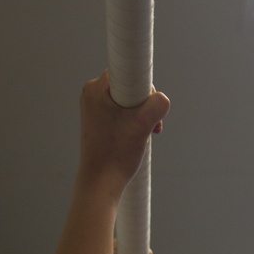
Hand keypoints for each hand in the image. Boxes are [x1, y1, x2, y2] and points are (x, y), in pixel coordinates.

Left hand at [77, 70, 169, 197]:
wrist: (101, 182)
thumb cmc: (117, 155)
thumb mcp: (143, 125)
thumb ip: (157, 105)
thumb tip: (162, 100)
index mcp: (96, 88)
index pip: (128, 71)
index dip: (144, 88)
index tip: (148, 105)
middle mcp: (91, 94)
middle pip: (129, 86)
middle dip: (145, 105)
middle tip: (150, 126)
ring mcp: (93, 109)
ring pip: (128, 101)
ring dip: (141, 116)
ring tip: (143, 134)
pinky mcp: (98, 122)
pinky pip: (122, 113)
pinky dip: (133, 123)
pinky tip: (136, 138)